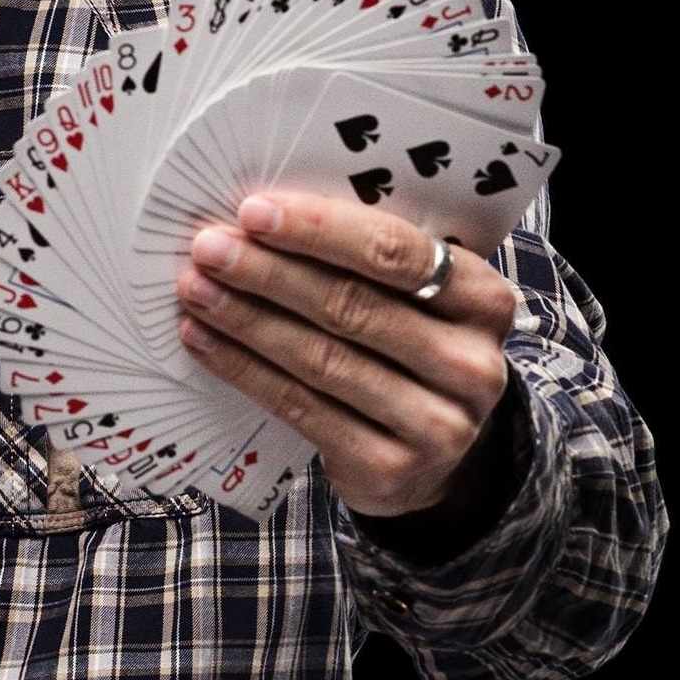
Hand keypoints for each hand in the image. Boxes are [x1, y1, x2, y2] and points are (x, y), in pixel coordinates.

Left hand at [174, 192, 517, 516]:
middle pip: (352, 306)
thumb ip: (363, 263)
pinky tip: (204, 340)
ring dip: (246, 320)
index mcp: (483, 300)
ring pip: (321, 359)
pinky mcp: (389, 467)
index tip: (253, 212)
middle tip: (209, 249)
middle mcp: (470, 363)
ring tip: (196, 290)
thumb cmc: (408, 354)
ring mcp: (436, 423)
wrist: (436, 459)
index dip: (319, 230)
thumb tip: (259, 218)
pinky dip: (243, 369)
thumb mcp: (414, 303)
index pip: (395, 253)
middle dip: (269, 272)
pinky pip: (300, 407)